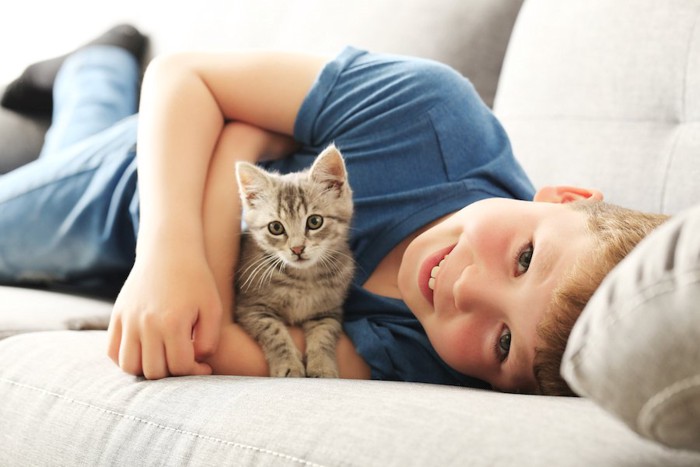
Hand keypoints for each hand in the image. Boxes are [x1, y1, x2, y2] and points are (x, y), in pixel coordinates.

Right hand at [107, 246, 222, 378]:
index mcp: (173, 322)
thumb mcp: (213, 308)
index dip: (195, 372)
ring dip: (147, 369)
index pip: (179, 367)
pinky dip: (126, 359)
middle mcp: (146, 324)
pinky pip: (112, 351)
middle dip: (172, 373)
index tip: (203, 366)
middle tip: (184, 362)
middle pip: (153, 371)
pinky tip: (146, 353)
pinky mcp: (117, 315)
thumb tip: (195, 363)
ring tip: (165, 359)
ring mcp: (128, 320)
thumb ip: (209, 341)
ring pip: (129, 366)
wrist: (171, 251)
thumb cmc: (197, 281)